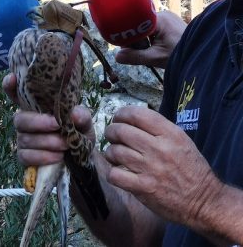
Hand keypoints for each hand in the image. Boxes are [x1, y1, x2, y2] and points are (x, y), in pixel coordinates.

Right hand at [2, 73, 94, 165]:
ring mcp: (23, 139)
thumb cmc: (77, 132)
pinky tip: (57, 156)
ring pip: (25, 139)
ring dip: (47, 142)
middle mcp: (25, 121)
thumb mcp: (84, 122)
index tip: (12, 78)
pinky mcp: (25, 157)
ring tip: (65, 145)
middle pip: (19, 119)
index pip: (17, 94)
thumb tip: (73, 114)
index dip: (10, 86)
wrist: (81, 157)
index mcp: (36, 107)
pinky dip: (43, 157)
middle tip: (58, 125)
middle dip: (38, 123)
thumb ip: (81, 115)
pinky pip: (26, 156)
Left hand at [104, 106, 221, 225]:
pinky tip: (117, 172)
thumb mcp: (182, 142)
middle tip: (112, 136)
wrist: (203, 201)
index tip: (118, 118)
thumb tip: (132, 120)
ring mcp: (150, 168)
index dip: (122, 113)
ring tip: (114, 155)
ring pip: (115, 152)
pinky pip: (115, 175)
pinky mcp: (142, 187)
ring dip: (110, 152)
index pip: (138, 114)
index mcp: (171, 134)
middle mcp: (159, 148)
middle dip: (111, 131)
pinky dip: (112, 173)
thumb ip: (159, 130)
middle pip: (121, 131)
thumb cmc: (191, 169)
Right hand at [115, 11, 186, 68]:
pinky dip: (150, 40)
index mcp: (158, 20)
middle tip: (141, 54)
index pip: (134, 25)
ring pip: (145, 29)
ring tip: (151, 53)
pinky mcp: (169, 24)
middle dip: (136, 41)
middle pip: (139, 27)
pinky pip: (152, 30)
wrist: (200, 55)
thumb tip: (116, 56)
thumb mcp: (155, 58)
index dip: (127, 37)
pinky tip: (156, 49)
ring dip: (143, 42)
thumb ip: (135, 57)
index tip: (124, 49)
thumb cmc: (179, 55)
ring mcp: (167, 18)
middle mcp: (162, 15)